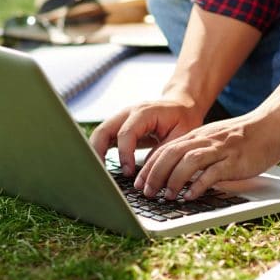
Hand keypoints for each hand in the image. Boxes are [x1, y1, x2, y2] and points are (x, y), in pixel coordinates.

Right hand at [89, 98, 204, 175]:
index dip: (124, 153)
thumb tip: (147, 173)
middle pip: (103, 130)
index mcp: (144, 112)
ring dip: (96, 153)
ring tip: (99, 174)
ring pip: (99, 134)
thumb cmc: (183, 118)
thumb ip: (163, 151)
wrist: (181, 105)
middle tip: (102, 174)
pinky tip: (102, 168)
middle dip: (98, 152)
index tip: (128, 172)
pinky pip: (104, 139)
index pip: (126, 132)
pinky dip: (100, 152)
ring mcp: (121, 119)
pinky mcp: (120, 127)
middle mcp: (128, 113)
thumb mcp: (181, 134)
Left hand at [134, 112, 279, 200]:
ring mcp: (220, 150)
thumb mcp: (216, 139)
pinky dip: (199, 185)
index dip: (149, 167)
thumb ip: (200, 151)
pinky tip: (191, 196)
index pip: (165, 149)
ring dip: (173, 180)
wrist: (273, 124)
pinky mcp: (234, 160)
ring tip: (166, 196)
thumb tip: (181, 170)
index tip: (140, 182)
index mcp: (198, 135)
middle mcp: (205, 140)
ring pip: (188, 162)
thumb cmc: (247, 135)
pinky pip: (212, 173)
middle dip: (155, 175)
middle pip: (171, 155)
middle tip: (147, 192)